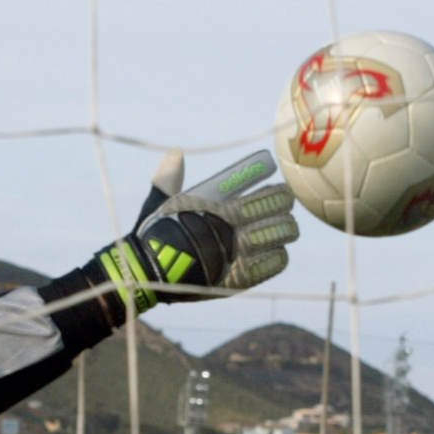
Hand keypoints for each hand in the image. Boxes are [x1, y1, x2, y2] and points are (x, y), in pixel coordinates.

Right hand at [95, 150, 298, 316]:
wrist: (147, 272)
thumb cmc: (154, 234)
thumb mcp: (161, 202)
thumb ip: (170, 178)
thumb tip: (176, 153)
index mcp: (219, 212)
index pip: (264, 198)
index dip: (278, 193)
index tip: (281, 190)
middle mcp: (233, 234)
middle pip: (277, 217)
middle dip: (285, 210)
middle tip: (284, 207)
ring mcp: (238, 258)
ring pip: (278, 239)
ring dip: (285, 232)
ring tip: (286, 228)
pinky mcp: (238, 280)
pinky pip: (272, 266)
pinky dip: (278, 257)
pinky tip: (278, 251)